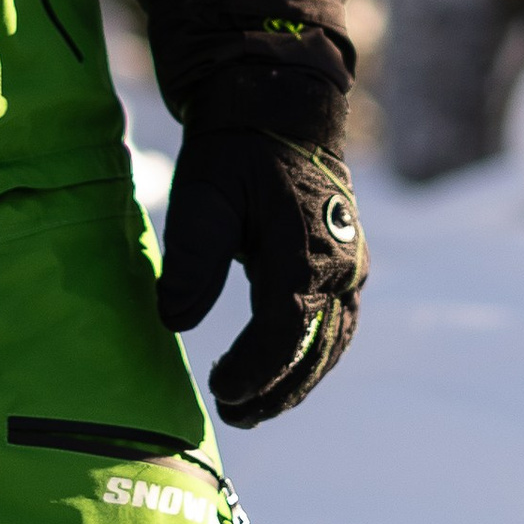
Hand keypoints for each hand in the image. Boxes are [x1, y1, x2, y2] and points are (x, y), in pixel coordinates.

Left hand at [156, 103, 366, 428]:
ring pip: (331, 344)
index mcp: (307, 247)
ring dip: (295, 382)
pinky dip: (308, 358)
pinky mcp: (345, 266)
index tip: (221, 391)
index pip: (284, 328)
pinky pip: (335, 327)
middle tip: (232, 415)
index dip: (255, 368)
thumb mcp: (202, 194)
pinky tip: (278, 377)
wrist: (278, 109)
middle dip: (276, 390)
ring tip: (250, 409)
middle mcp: (340, 262)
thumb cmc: (234, 151)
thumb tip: (174, 321)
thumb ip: (191, 258)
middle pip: (314, 348)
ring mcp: (349, 266)